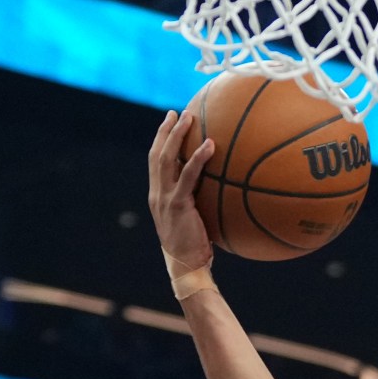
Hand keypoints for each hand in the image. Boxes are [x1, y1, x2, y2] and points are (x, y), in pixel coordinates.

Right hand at [149, 109, 213, 273]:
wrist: (186, 267)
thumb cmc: (195, 247)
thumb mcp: (194, 220)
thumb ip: (199, 201)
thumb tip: (221, 188)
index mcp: (158, 196)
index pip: (156, 162)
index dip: (160, 140)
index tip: (170, 122)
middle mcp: (157, 194)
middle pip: (157, 155)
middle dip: (165, 131)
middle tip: (177, 112)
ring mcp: (165, 198)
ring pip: (167, 160)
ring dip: (177, 136)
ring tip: (189, 118)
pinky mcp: (178, 205)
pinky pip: (187, 177)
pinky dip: (197, 159)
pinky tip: (209, 145)